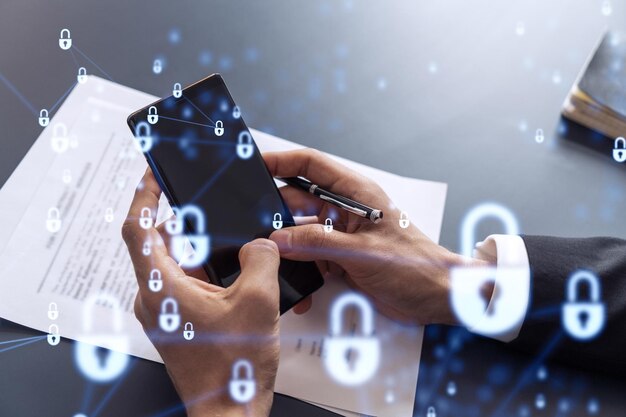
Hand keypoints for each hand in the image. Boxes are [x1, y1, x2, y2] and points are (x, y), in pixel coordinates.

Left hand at [122, 169, 279, 416]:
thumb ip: (260, 259)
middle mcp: (155, 298)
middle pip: (160, 243)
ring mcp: (165, 312)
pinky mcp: (178, 322)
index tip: (153, 175)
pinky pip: (188, 284)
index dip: (144, 194)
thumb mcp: (257, 302)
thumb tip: (258, 244)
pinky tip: (237, 274)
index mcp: (161, 288)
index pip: (138, 228)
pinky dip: (208, 272)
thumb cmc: (231, 370)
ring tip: (231, 244)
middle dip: (187, 222)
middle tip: (209, 208)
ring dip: (202, 250)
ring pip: (178, 264)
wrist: (229, 411)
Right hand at [265, 149, 479, 324]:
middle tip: (250, 225)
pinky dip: (303, 272)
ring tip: (269, 260)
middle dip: (275, 214)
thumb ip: (319, 243)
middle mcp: (347, 210)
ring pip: (301, 234)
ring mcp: (343, 235)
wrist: (438, 298)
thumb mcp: (364, 252)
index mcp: (356, 194)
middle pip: (299, 201)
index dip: (282, 161)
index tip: (254, 165)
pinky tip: (298, 288)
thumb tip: (278, 239)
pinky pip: (312, 260)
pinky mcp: (342, 259)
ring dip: (287, 248)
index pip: (312, 166)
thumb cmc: (415, 266)